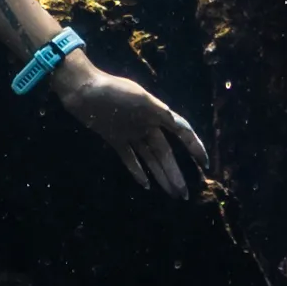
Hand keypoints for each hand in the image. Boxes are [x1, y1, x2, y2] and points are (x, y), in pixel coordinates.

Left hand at [55, 62, 206, 203]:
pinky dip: (137, 171)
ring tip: (172, 194)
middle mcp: (146, 125)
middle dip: (175, 173)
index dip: (194, 148)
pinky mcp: (115, 139)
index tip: (204, 165)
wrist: (82, 90)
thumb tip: (180, 125)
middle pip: (165, 153)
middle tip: (184, 195)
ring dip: (161, 175)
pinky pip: (130, 158)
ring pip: (150, 159)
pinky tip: (146, 185)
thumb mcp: (140, 98)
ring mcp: (131, 133)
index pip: (182, 133)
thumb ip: (160, 112)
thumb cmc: (112, 91)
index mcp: (156, 114)